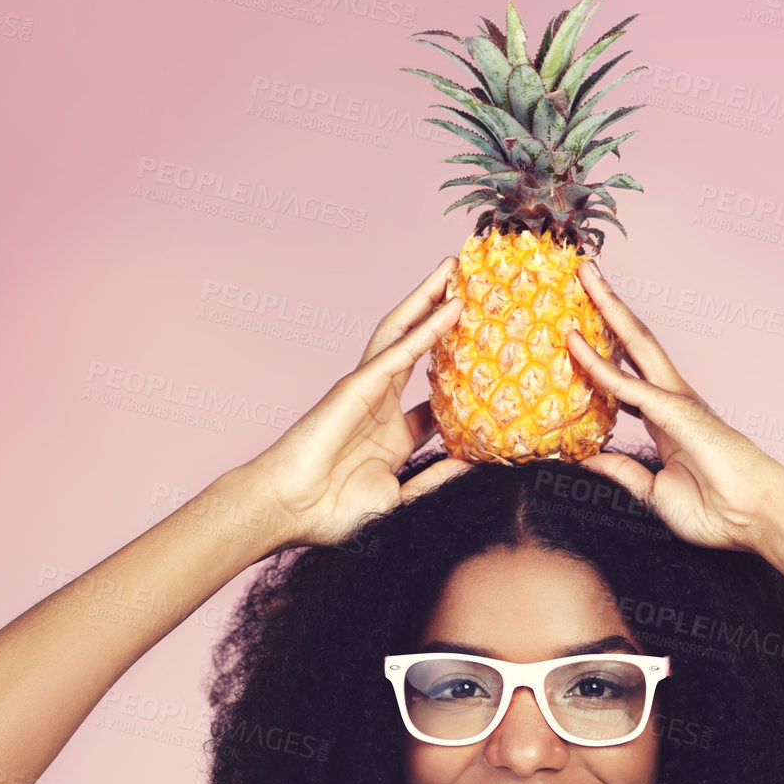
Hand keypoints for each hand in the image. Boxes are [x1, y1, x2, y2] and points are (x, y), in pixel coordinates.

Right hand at [235, 258, 473, 550]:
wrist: (290, 510)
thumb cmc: (333, 513)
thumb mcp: (402, 499)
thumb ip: (435, 480)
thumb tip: (473, 464)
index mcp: (393, 436)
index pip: (435, 399)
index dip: (464, 378)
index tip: (493, 360)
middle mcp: (382, 406)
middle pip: (421, 350)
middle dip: (442, 317)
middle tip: (472, 288)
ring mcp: (369, 390)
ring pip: (406, 333)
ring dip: (431, 300)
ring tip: (456, 270)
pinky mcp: (358, 385)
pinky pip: (400, 350)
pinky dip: (427, 327)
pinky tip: (450, 306)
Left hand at [565, 261, 783, 556]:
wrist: (755, 518)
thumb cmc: (717, 511)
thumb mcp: (655, 494)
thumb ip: (624, 474)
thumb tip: (590, 461)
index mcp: (667, 420)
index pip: (627, 376)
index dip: (603, 353)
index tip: (577, 333)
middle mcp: (671, 401)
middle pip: (633, 342)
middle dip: (607, 307)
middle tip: (583, 272)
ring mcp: (676, 401)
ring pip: (635, 345)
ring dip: (607, 310)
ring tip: (584, 277)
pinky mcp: (677, 412)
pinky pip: (630, 386)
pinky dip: (601, 366)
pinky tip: (576, 346)